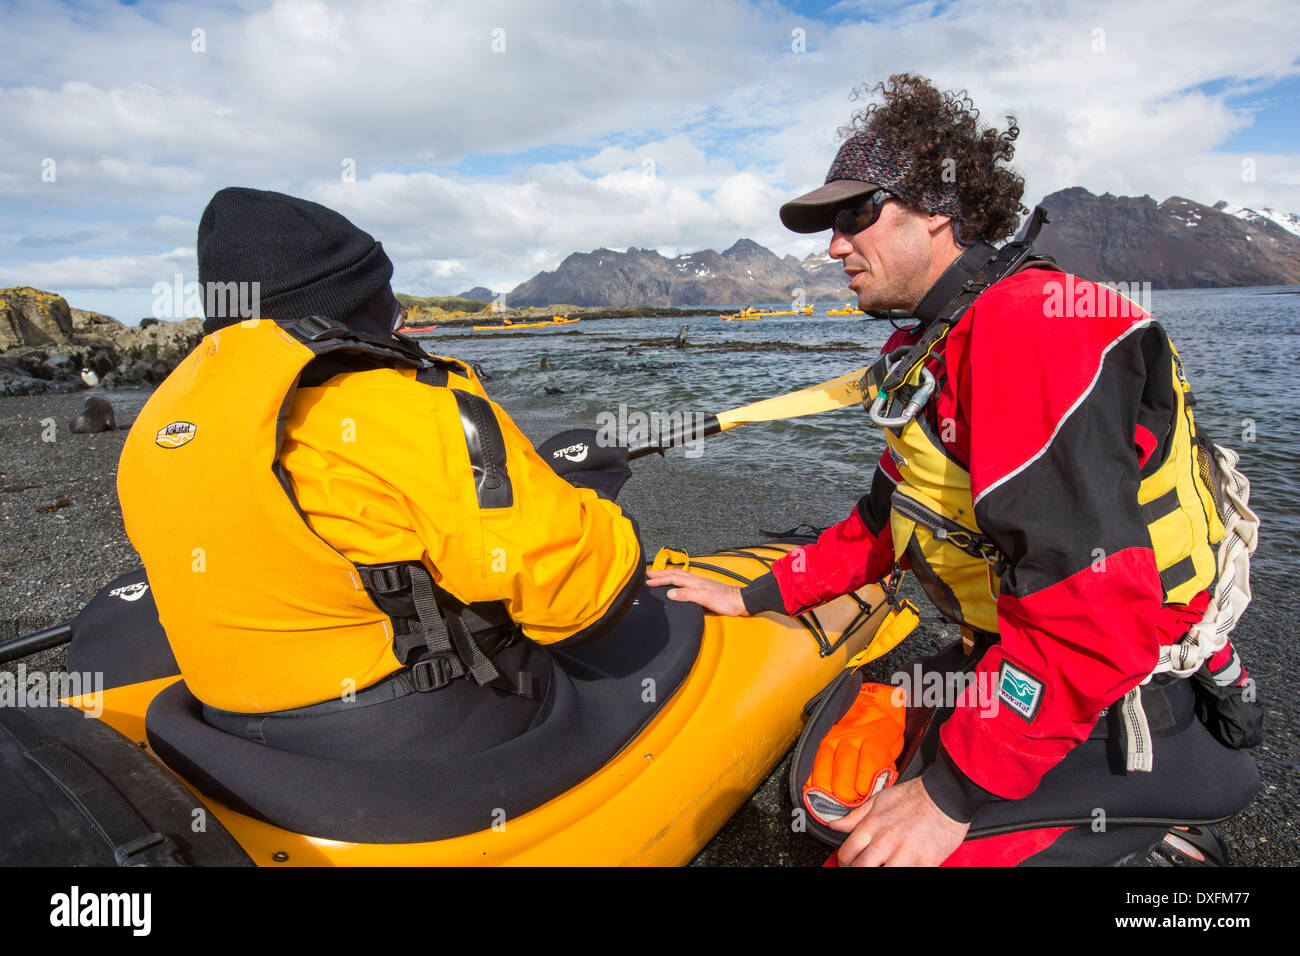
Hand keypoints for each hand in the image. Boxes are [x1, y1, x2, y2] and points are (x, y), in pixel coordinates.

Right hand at [646, 568, 747, 616]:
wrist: (740, 601)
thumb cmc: (725, 601)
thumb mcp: (704, 599)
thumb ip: (687, 595)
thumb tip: (670, 593)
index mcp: (694, 582)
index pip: (673, 579)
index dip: (660, 579)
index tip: (648, 580)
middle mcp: (696, 581)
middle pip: (675, 574)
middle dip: (661, 574)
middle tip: (650, 574)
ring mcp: (701, 584)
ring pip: (681, 576)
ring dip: (669, 575)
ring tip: (661, 575)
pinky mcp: (705, 589)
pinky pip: (686, 581)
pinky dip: (678, 579)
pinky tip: (679, 583)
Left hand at [828, 777, 968, 865]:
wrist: (946, 796)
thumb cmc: (914, 796)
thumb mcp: (879, 800)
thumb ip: (855, 816)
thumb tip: (834, 825)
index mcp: (873, 825)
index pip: (847, 852)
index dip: (844, 862)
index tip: (848, 863)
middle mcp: (886, 840)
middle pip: (861, 868)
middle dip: (856, 871)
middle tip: (861, 869)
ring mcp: (905, 853)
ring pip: (883, 874)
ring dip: (879, 872)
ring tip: (882, 867)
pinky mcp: (925, 862)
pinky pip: (908, 875)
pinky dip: (902, 873)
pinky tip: (901, 867)